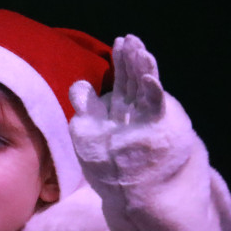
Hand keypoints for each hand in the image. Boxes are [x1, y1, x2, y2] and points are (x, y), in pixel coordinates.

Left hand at [69, 35, 165, 173]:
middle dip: (130, 59)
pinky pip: (153, 109)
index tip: (120, 41)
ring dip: (142, 68)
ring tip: (139, 49)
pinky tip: (150, 78)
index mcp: (120, 107)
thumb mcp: (91, 134)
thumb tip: (77, 85)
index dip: (121, 60)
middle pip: (132, 79)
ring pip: (144, 89)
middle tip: (128, 39)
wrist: (134, 190)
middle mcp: (134, 111)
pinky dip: (152, 92)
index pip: (121, 78)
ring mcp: (144, 120)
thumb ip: (86, 109)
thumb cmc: (111, 162)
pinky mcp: (154, 130)